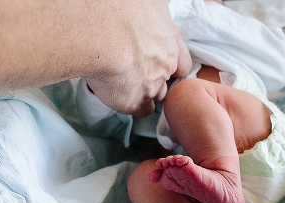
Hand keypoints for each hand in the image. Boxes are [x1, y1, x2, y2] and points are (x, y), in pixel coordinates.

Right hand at [84, 1, 191, 116]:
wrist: (101, 31)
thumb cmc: (119, 8)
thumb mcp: (149, 2)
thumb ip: (155, 11)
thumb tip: (152, 9)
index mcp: (170, 39)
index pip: (183, 62)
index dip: (173, 65)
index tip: (164, 65)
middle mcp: (165, 64)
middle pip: (167, 79)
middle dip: (157, 78)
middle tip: (138, 71)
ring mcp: (151, 85)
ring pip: (155, 95)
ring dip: (145, 92)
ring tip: (126, 83)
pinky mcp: (133, 101)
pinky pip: (139, 110)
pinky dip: (132, 105)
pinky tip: (120, 97)